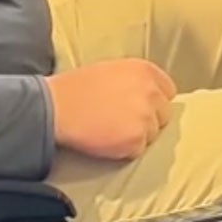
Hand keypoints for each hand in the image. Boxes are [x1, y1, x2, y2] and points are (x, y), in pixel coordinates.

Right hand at [45, 59, 175, 160]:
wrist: (54, 107)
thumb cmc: (75, 89)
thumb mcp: (111, 71)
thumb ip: (134, 81)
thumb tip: (149, 95)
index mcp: (145, 70)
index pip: (168, 91)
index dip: (154, 102)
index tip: (140, 108)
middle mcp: (151, 91)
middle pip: (163, 115)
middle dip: (147, 121)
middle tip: (121, 122)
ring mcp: (145, 116)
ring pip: (152, 134)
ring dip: (136, 136)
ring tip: (109, 130)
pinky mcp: (136, 139)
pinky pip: (138, 150)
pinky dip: (124, 150)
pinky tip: (105, 140)